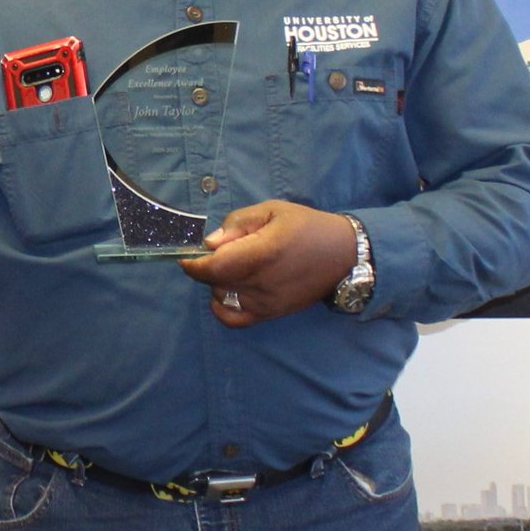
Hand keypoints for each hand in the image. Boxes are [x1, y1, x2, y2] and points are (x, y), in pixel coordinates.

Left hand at [178, 201, 358, 326]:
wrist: (343, 255)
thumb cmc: (306, 226)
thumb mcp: (273, 211)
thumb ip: (239, 223)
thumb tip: (210, 243)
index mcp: (261, 253)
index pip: (213, 266)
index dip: (193, 263)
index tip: (186, 255)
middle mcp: (261, 283)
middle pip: (214, 281)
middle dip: (208, 267)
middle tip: (222, 252)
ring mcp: (266, 303)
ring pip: (222, 297)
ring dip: (218, 283)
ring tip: (236, 267)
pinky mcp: (271, 314)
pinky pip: (235, 320)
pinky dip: (222, 309)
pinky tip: (226, 294)